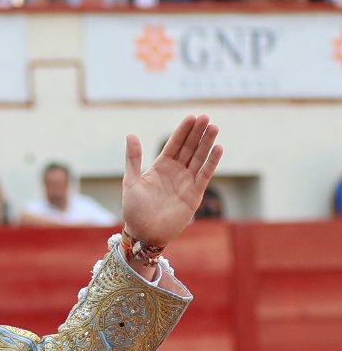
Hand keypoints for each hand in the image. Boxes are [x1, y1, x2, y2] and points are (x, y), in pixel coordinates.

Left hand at [122, 114, 222, 247]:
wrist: (144, 233)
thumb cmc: (134, 210)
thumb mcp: (131, 181)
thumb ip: (133, 159)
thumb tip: (131, 134)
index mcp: (160, 167)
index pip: (174, 144)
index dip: (183, 131)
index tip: (192, 117)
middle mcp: (175, 172)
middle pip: (189, 148)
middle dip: (197, 133)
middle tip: (206, 117)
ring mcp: (186, 182)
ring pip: (199, 158)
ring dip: (206, 143)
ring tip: (213, 127)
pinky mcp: (195, 194)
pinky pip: (205, 175)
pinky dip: (211, 162)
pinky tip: (218, 149)